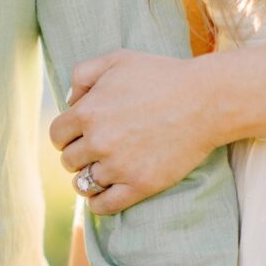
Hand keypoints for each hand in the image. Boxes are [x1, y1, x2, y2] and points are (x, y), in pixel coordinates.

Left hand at [50, 50, 216, 214]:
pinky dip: (98, 203)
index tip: (78, 136)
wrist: (207, 100)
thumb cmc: (162, 76)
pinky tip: (104, 193)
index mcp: (87, 112)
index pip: (57, 136)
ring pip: (83, 183)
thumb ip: (83, 74)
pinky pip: (103, 205)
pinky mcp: (140, 185)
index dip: (66, 135)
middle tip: (96, 150)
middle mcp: (98, 141)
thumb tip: (69, 101)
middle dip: (79, 155)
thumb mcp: (117, 59)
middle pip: (68, 160)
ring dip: (88, 177)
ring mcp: (118, 166)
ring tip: (102, 170)